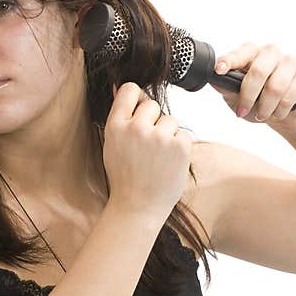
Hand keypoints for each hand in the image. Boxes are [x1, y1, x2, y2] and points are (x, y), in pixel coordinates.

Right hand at [103, 82, 192, 217]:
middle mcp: (137, 128)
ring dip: (168, 134)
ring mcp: (159, 137)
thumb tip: (120, 88)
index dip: (136, 98)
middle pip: (152, 104)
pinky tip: (169, 163)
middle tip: (148, 145)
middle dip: (153, 120)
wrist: (137, 208)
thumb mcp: (112, 145)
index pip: (130, 89)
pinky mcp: (179, 146)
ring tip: (158, 157)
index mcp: (116, 126)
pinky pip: (184, 134)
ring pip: (170, 119)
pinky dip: (180, 147)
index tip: (138, 110)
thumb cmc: (125, 178)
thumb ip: (120, 118)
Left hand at [209, 42, 295, 134]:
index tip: (219, 69)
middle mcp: (272, 53)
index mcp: (252, 53)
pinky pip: (289, 97)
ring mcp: (290, 63)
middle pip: (259, 71)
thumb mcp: (236, 97)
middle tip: (242, 112)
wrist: (284, 114)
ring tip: (262, 115)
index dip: (229, 61)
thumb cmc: (258, 101)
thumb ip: (226, 87)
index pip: (241, 53)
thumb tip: (215, 80)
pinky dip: (279, 111)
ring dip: (265, 108)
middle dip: (248, 96)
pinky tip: (278, 112)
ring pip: (275, 87)